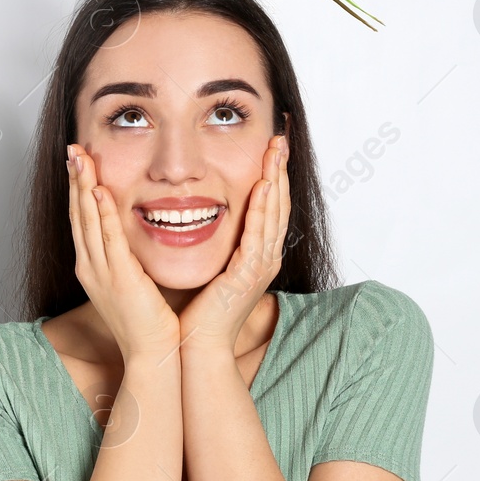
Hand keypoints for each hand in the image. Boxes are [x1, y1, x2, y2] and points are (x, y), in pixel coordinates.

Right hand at [66, 143, 181, 360]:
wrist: (151, 353)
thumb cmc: (148, 322)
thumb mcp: (133, 281)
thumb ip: (129, 256)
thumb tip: (136, 233)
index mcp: (93, 267)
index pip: (81, 219)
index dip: (78, 189)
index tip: (78, 162)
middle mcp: (90, 266)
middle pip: (78, 214)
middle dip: (74, 179)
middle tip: (72, 149)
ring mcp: (101, 272)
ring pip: (87, 221)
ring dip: (83, 187)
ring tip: (80, 158)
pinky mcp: (119, 278)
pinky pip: (108, 240)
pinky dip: (102, 214)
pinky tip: (99, 192)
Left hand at [176, 133, 291, 354]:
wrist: (199, 344)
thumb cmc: (201, 309)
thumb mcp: (214, 265)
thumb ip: (218, 242)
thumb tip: (205, 215)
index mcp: (257, 254)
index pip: (270, 206)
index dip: (273, 175)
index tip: (271, 146)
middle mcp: (265, 257)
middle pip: (279, 204)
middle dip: (279, 169)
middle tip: (280, 137)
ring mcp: (260, 266)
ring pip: (273, 214)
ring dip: (275, 179)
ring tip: (275, 150)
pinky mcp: (248, 275)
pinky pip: (258, 235)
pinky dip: (262, 209)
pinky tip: (263, 187)